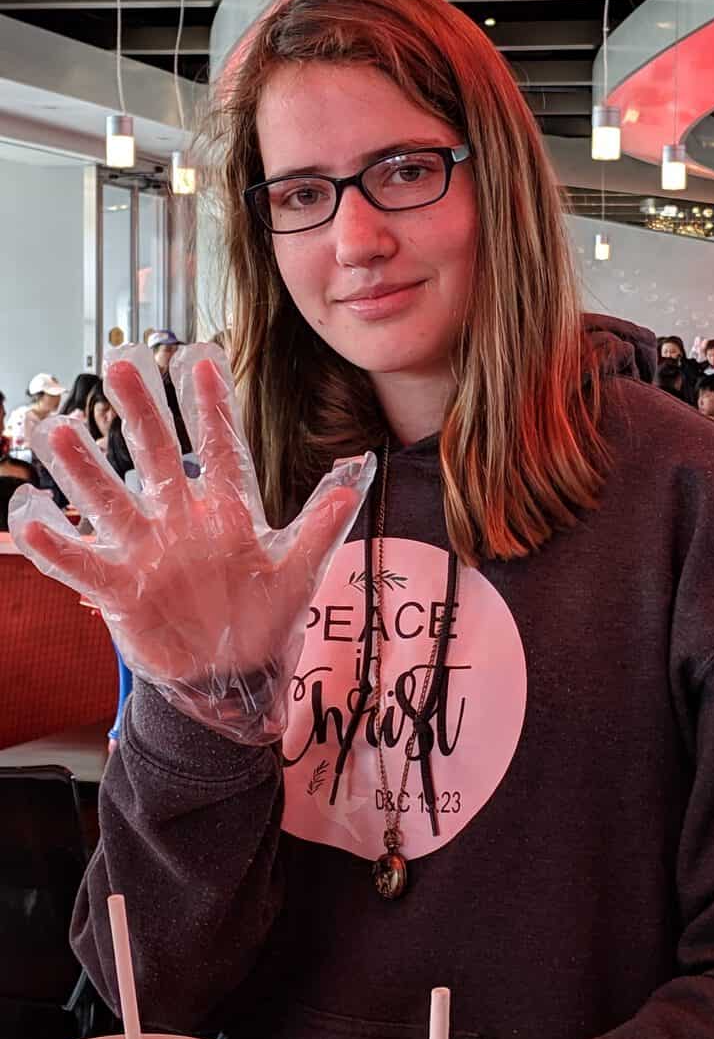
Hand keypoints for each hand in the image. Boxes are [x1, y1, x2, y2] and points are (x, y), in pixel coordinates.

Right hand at [9, 343, 374, 743]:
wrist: (234, 678)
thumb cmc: (266, 620)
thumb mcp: (299, 573)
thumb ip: (321, 528)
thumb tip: (356, 482)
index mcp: (226, 513)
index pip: (217, 449)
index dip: (210, 408)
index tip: (201, 360)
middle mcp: (181, 523)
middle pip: (157, 458)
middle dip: (141, 414)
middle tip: (121, 367)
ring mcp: (148, 554)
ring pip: (111, 503)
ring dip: (86, 470)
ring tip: (60, 432)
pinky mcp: (122, 592)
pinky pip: (85, 565)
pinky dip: (58, 547)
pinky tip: (29, 520)